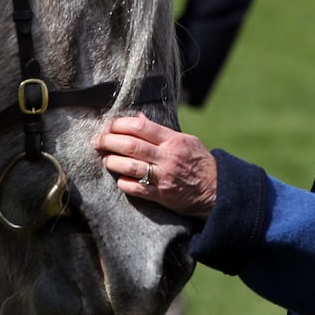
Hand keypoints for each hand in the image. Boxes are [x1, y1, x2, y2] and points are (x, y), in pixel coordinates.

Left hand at [92, 113, 216, 218]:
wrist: (217, 190)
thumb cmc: (199, 161)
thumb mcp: (185, 140)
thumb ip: (161, 131)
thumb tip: (137, 119)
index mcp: (173, 141)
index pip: (140, 127)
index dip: (120, 124)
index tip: (109, 125)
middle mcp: (167, 157)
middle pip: (130, 146)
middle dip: (109, 141)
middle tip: (97, 140)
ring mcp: (163, 177)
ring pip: (129, 167)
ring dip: (112, 162)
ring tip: (105, 159)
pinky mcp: (161, 196)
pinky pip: (135, 189)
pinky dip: (123, 182)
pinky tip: (119, 178)